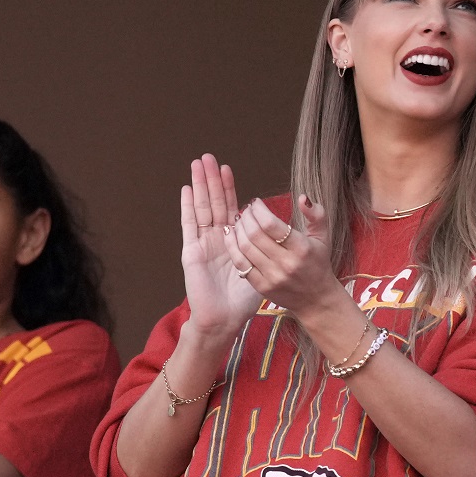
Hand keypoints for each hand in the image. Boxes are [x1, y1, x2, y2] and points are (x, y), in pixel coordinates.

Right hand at [180, 154, 262, 342]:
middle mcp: (216, 239)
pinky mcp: (192, 252)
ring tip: (197, 164)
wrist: (224, 319)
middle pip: (213, 203)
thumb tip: (289, 234)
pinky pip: (189, 225)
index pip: (230, 208)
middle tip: (209, 157)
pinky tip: (186, 190)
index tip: (229, 169)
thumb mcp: (266, 268)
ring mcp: (202, 244)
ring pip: (201, 208)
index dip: (228, 189)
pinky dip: (187, 207)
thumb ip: (274, 249)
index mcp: (233, 241)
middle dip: (212, 180)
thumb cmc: (244, 298)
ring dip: (199, 186)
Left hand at [224, 193, 335, 315]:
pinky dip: (232, 247)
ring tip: (240, 221)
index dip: (258, 210)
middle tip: (246, 210)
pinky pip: (240, 264)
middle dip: (246, 217)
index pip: (270, 224)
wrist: (316, 299)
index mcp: (302, 248)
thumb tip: (302, 197)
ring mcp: (272, 277)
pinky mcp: (262, 287)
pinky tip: (232, 236)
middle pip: (254, 234)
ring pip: (245, 247)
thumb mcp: (323, 237)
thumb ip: (316, 214)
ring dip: (238, 230)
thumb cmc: (318, 263)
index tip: (256, 203)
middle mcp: (286, 263)